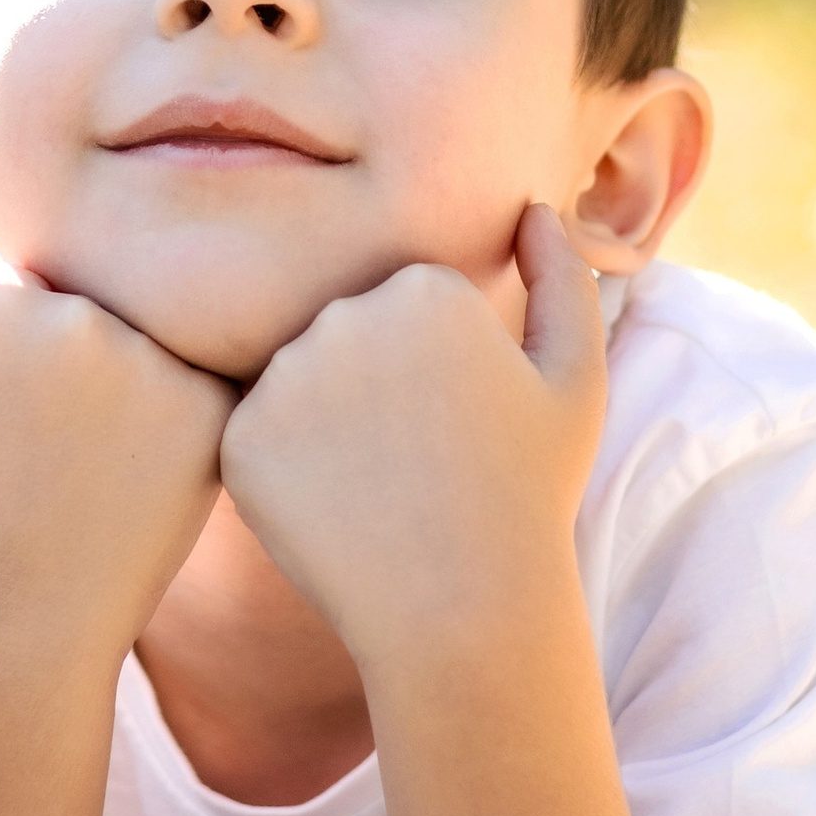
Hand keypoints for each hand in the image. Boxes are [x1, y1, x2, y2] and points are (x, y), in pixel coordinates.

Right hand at [0, 268, 233, 676]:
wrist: (14, 625)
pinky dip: (178, 419)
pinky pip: (201, 380)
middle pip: (81, 305)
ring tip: (91, 467)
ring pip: (142, 338)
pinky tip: (140, 473)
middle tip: (46, 450)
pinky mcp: (205, 407)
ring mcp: (148, 363)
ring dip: (126, 382)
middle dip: (63, 364)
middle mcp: (74, 320)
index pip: (12, 292)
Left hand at [217, 205, 607, 679]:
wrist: (461, 608)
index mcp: (424, 285)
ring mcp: (285, 376)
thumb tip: (534, 208)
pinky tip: (335, 510)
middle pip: (348, 332)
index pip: (409, 304)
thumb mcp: (576, 378)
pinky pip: (255, 434)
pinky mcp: (239, 438)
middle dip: (377, 386)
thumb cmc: (529, 493)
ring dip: (326, 423)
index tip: (461, 424)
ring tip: (378, 487)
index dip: (439, 368)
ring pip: (298, 381)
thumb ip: (563, 278)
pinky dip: (285, 469)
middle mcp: (346, 313)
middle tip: (419, 462)